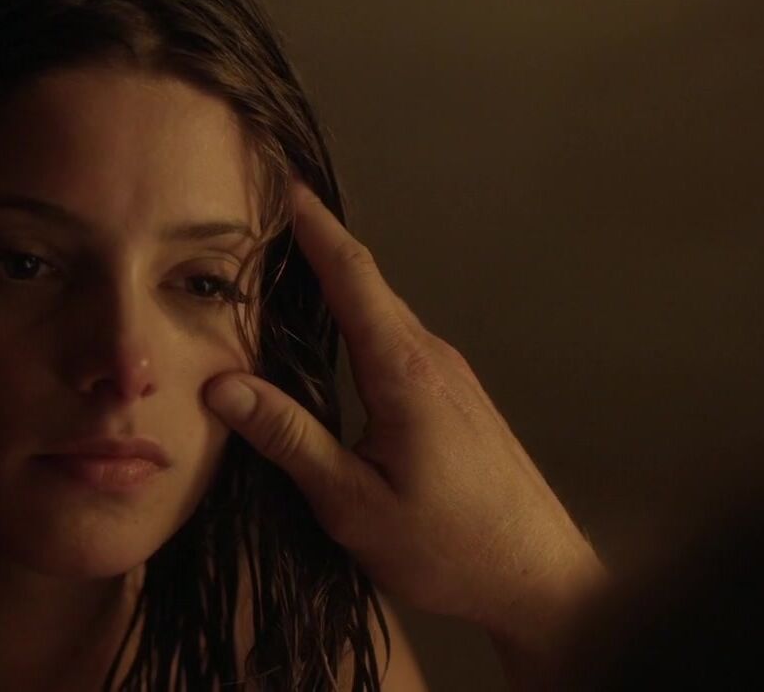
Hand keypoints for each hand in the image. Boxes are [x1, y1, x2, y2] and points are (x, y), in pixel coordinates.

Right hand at [203, 182, 606, 660]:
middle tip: (268, 225)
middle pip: (370, 285)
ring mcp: (451, 376)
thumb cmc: (449, 546)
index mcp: (404, 372)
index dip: (316, 228)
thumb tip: (223, 385)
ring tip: (290, 274)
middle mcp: (432, 358)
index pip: (354, 277)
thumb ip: (290, 438)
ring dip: (340, 286)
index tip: (285, 186)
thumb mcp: (353, 503)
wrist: (540, 576)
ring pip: (385, 314)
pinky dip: (361, 321)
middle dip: (320, 246)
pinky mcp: (457, 397)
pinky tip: (336, 340)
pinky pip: (399, 340)